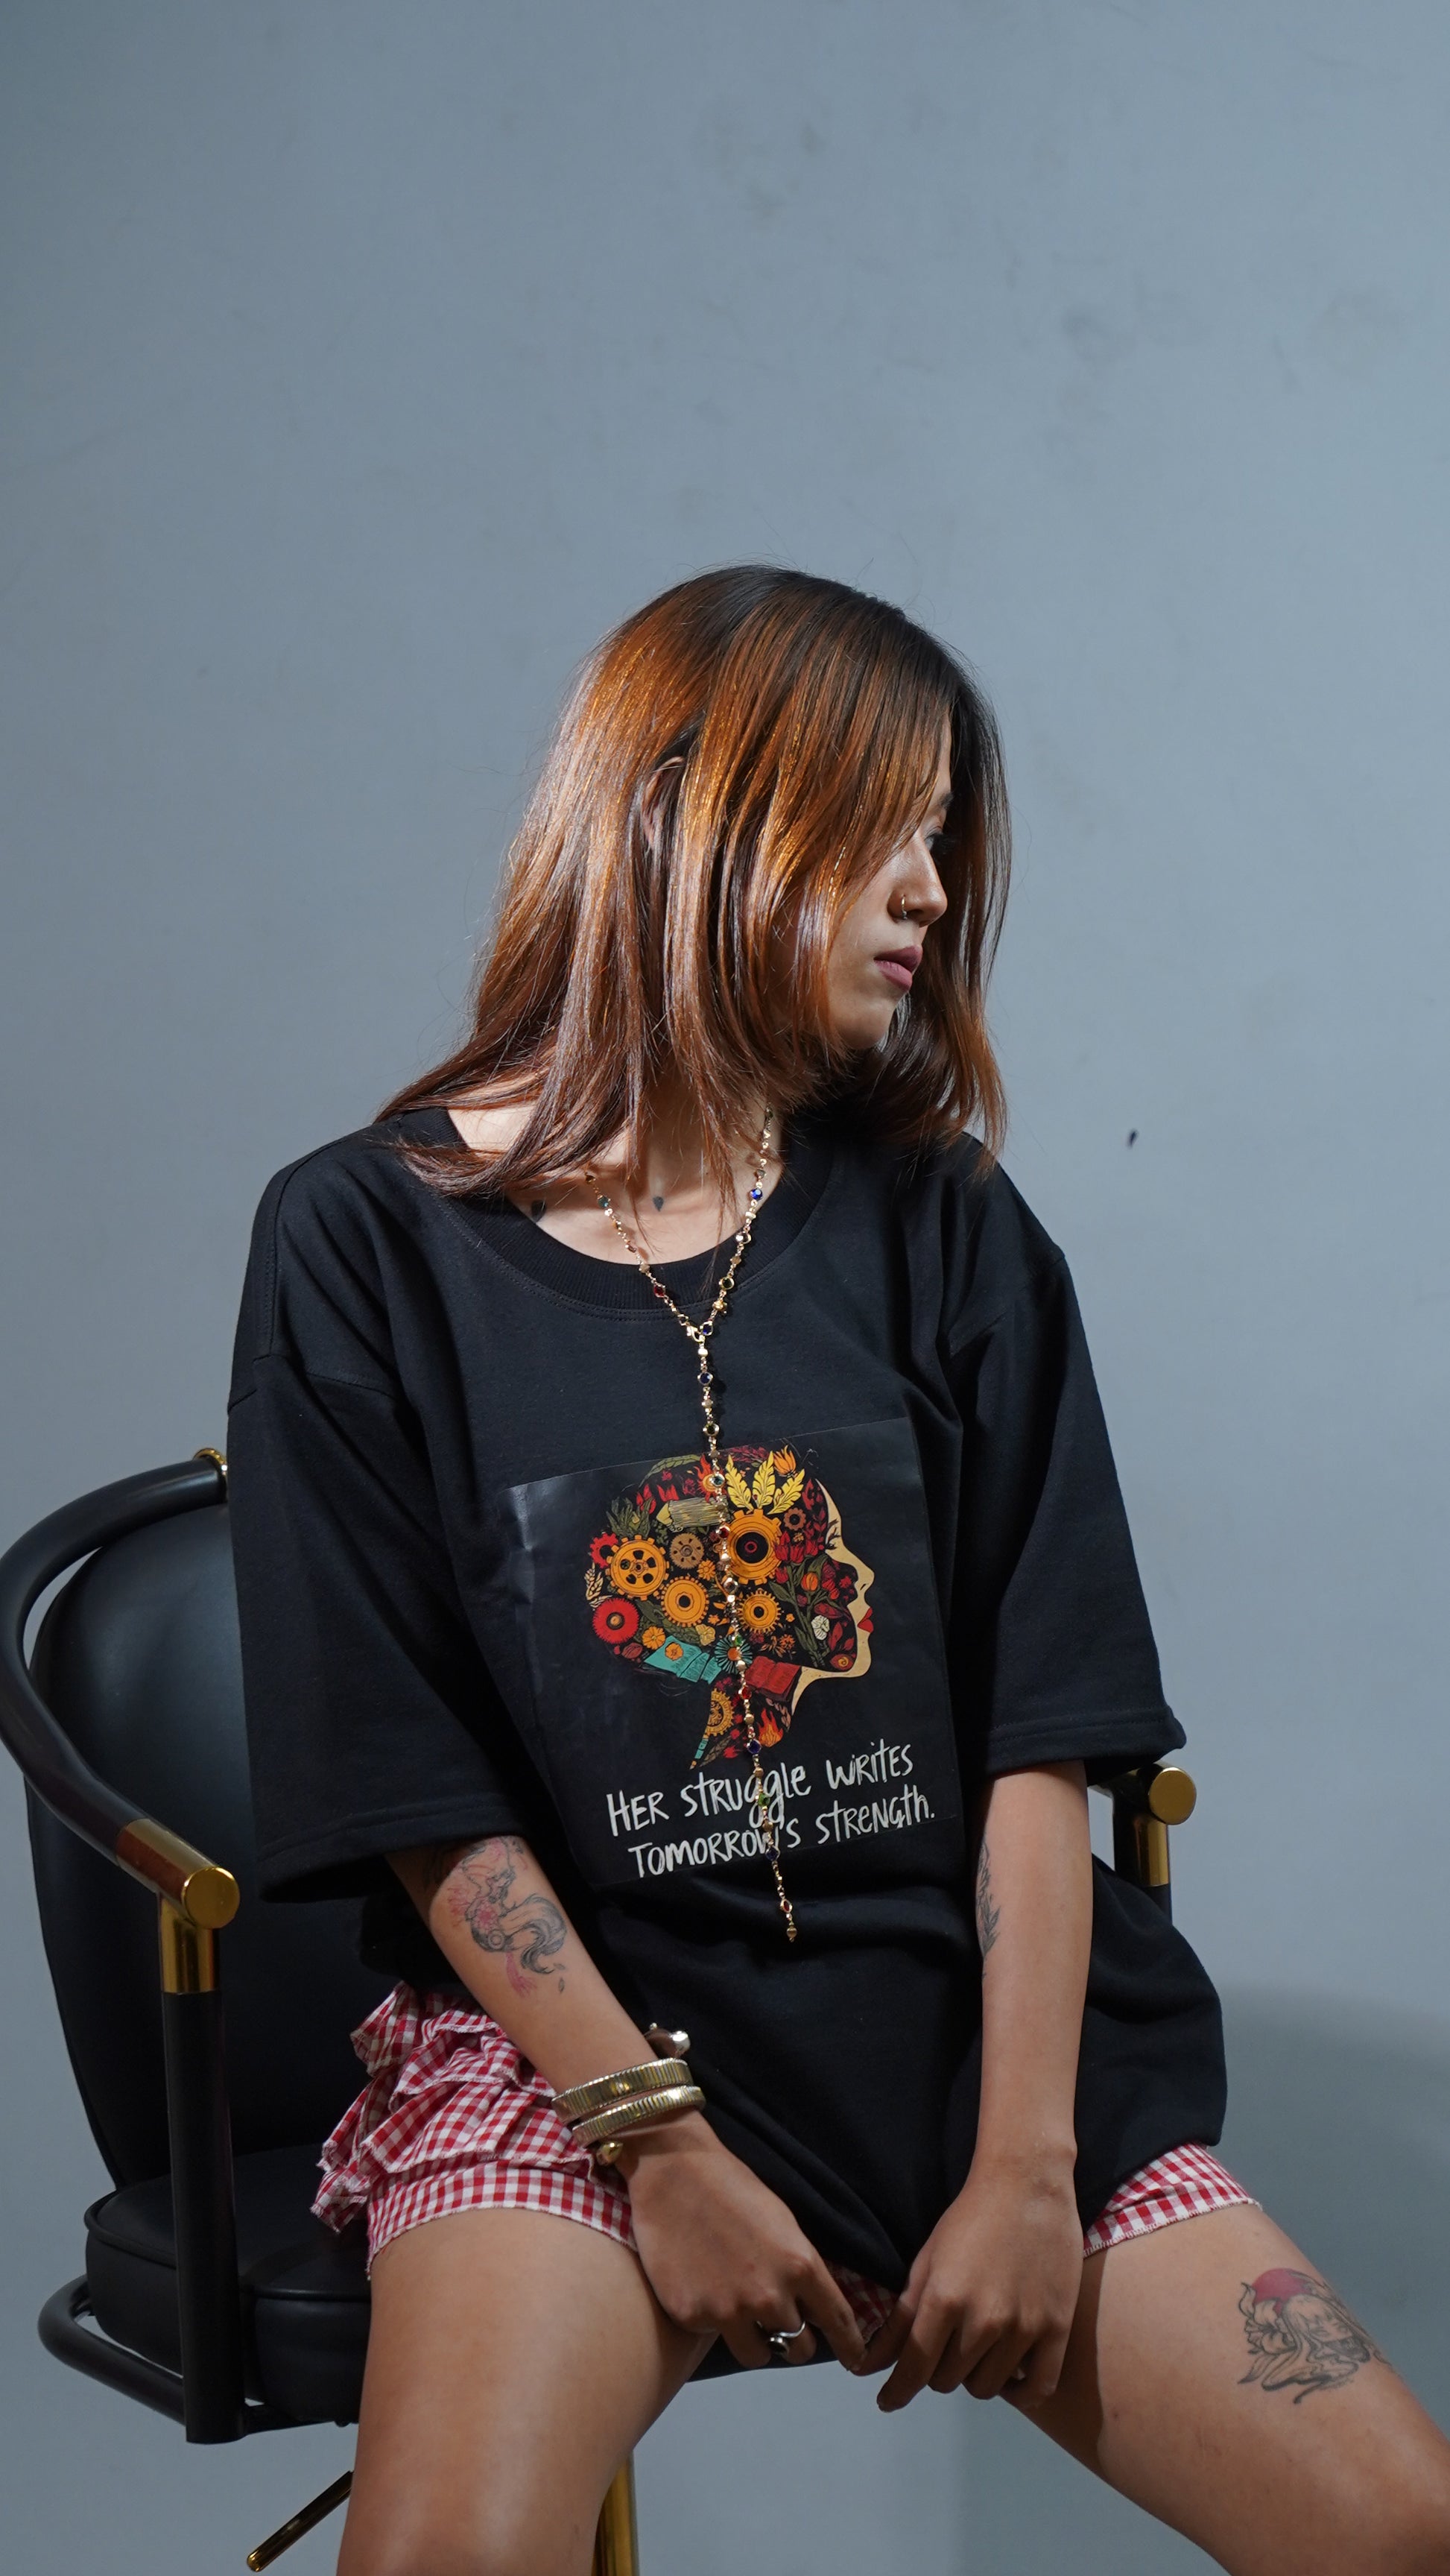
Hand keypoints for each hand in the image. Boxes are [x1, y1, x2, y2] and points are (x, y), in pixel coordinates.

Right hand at [619, 2115, 866, 2373]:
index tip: (856, 2361)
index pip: (838, 2321)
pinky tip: (704, 2287)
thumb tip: (812, 2307)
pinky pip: (714, 2336)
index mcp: (800, 2266)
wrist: (674, 2172)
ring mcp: (729, 2310)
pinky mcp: (693, 2316)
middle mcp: (769, 2296)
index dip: (850, 2346)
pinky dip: (714, 2320)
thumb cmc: (732, 2188)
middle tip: (780, 2323)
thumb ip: (800, 2269)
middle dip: (795, 2340)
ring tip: (743, 2314)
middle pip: (799, 2348)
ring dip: (756, 2341)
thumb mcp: (783, 2224)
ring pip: (759, 2354)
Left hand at [868, 2151, 1082, 2411]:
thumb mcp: (926, 2263)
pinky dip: (1018, 2393)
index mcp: (944, 2300)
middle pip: (948, 2381)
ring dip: (974, 2375)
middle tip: (945, 2342)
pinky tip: (1009, 2375)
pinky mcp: (1057, 2329)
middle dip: (938, 2369)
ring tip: (977, 2346)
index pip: (914, 2368)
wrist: (1027, 2184)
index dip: (896, 2391)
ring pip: (986, 2387)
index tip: (886, 2401)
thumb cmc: (970, 2219)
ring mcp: (1023, 2328)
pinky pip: (1037, 2389)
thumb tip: (866, 2365)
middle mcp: (983, 2321)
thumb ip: (900, 2320)